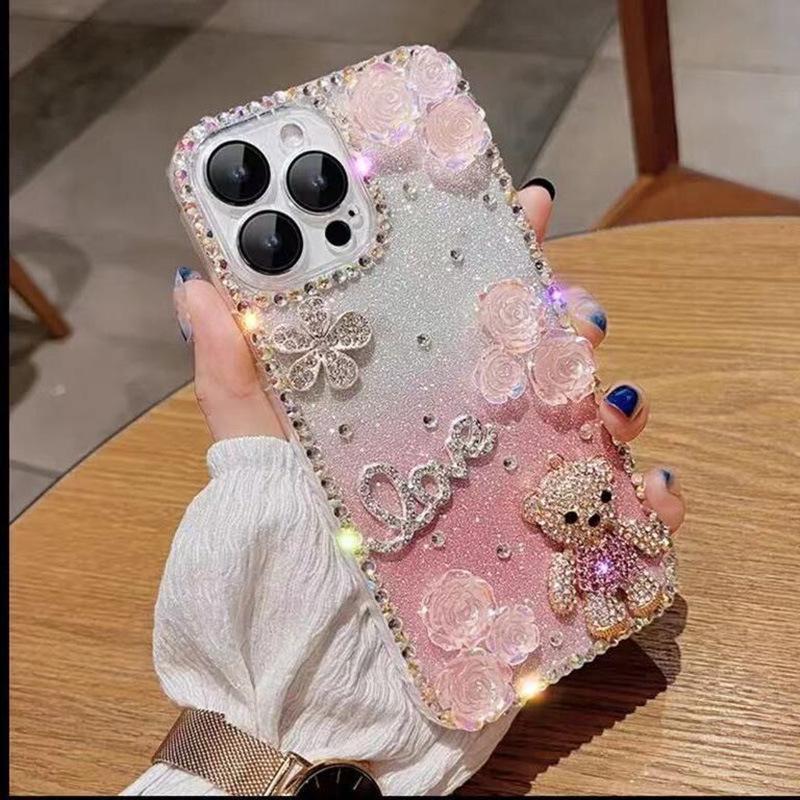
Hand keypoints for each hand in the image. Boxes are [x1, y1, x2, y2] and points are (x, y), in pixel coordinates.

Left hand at [173, 183, 685, 530]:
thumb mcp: (255, 450)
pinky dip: (646, 503)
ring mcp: (509, 485)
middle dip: (569, 321)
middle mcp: (469, 429)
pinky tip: (649, 492)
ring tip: (611, 404)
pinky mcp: (541, 549)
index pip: (460, 304)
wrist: (321, 660)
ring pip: (587, 424)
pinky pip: (614, 520)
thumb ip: (233, 373)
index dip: (496, 248)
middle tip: (575, 311)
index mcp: (410, 392)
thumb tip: (197, 285)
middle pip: (540, 355)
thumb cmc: (285, 545)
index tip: (524, 204)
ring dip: (614, 401)